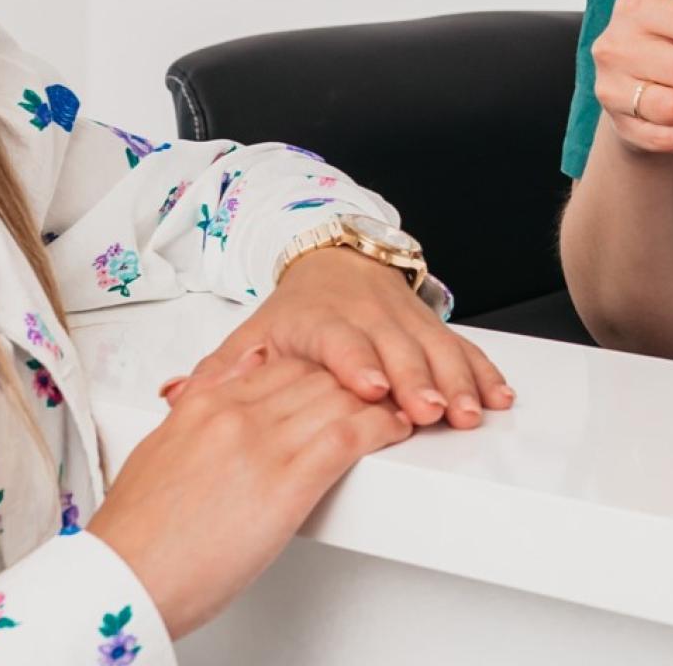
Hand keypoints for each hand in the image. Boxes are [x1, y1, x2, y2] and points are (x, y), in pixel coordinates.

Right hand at [90, 352, 412, 635]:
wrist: (123, 579)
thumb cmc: (135, 536)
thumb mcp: (158, 453)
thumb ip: (192, 417)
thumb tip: (205, 399)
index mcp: (205, 403)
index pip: (277, 365)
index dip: (315, 368)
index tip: (336, 373)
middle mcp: (237, 412)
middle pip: (312, 375)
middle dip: (350, 378)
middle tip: (380, 383)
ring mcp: (264, 443)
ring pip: (338, 398)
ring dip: (376, 397)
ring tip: (400, 400)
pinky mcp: (288, 481)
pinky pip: (348, 436)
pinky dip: (380, 426)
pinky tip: (396, 427)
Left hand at [165, 247, 513, 428]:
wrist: (333, 261)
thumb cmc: (293, 314)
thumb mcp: (252, 335)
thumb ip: (217, 371)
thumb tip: (174, 395)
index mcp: (320, 322)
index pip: (340, 343)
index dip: (358, 365)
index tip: (371, 387)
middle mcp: (368, 317)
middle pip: (397, 349)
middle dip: (419, 380)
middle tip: (434, 411)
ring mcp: (403, 321)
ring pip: (436, 348)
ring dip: (458, 379)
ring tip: (473, 410)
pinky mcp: (429, 327)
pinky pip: (460, 346)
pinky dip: (482, 369)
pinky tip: (497, 393)